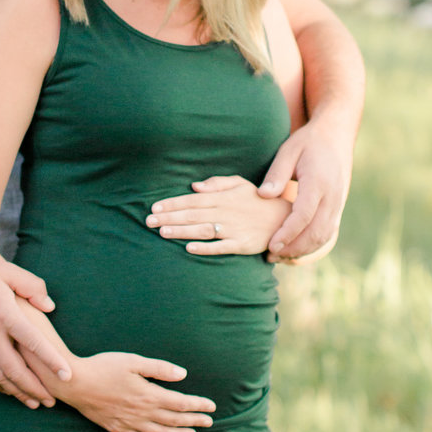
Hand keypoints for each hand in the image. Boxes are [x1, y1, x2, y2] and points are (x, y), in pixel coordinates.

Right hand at [0, 254, 70, 406]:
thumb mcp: (5, 270)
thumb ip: (32, 286)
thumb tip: (50, 306)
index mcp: (4, 314)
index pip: (34, 342)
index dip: (52, 360)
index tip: (68, 375)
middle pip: (16, 370)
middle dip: (36, 388)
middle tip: (52, 402)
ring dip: (17, 392)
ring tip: (34, 403)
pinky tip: (7, 391)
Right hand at [64, 353, 214, 431]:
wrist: (75, 383)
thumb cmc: (103, 368)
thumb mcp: (133, 362)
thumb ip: (159, 369)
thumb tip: (183, 374)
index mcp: (148, 394)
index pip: (181, 403)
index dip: (198, 405)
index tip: (211, 407)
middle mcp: (142, 412)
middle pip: (174, 420)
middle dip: (194, 421)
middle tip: (209, 422)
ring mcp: (129, 422)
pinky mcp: (117, 427)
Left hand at [146, 176, 290, 256]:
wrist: (284, 218)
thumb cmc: (256, 200)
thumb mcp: (239, 184)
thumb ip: (217, 183)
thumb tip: (193, 185)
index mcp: (223, 197)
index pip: (192, 199)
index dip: (173, 203)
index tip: (154, 208)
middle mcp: (226, 211)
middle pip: (193, 214)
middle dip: (169, 217)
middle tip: (148, 221)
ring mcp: (234, 228)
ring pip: (203, 229)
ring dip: (182, 231)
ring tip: (161, 233)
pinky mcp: (242, 244)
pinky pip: (221, 246)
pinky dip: (205, 247)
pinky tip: (189, 248)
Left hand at [258, 120, 351, 260]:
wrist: (336, 136)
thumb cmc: (308, 143)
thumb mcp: (289, 151)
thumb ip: (276, 173)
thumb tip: (263, 195)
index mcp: (318, 182)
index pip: (304, 215)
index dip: (288, 233)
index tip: (271, 245)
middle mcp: (332, 196)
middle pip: (316, 231)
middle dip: (294, 248)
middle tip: (270, 255)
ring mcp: (338, 203)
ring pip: (324, 236)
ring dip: (303, 250)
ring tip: (280, 256)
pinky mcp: (338, 208)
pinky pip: (328, 232)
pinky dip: (312, 245)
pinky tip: (294, 249)